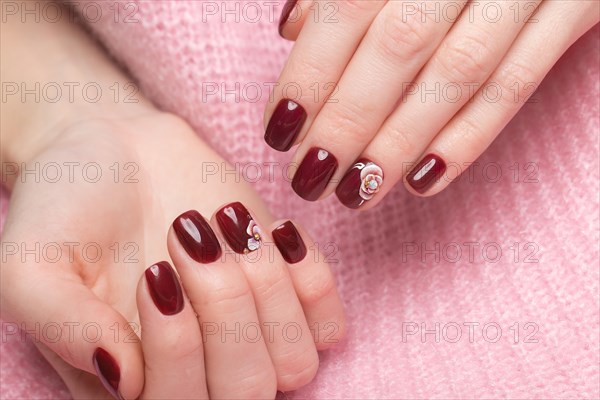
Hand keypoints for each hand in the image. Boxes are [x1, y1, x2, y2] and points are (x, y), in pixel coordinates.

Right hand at [1, 114, 344, 398]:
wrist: (120, 152)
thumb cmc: (70, 210)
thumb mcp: (32, 263)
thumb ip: (64, 325)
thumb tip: (125, 377)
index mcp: (134, 383)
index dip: (176, 347)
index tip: (154, 271)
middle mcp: (198, 373)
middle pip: (245, 391)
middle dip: (224, 305)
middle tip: (188, 233)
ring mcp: (251, 339)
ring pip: (294, 363)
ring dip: (266, 286)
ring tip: (225, 224)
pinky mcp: (289, 298)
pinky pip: (330, 325)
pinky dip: (311, 280)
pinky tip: (273, 232)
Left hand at [264, 0, 598, 206]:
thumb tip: (292, 30)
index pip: (347, 9)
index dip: (310, 75)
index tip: (280, 131)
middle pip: (398, 47)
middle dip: (347, 121)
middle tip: (309, 177)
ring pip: (458, 74)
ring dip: (399, 143)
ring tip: (356, 193)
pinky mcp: (579, 7)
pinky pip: (520, 82)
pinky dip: (470, 137)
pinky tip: (424, 180)